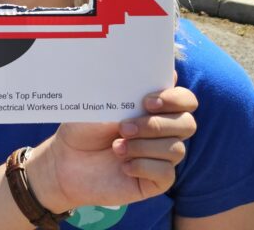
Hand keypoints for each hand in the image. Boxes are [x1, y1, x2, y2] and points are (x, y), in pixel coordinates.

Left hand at [28, 84, 197, 212]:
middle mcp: (163, 130)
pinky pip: (166, 172)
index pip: (185, 99)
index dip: (175, 99)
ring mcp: (161, 156)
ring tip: (116, 147)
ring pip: (176, 149)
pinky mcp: (157, 180)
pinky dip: (143, 166)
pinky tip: (124, 166)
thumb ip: (124, 91)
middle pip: (188, 124)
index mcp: (153, 107)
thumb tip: (155, 73)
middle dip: (156, 125)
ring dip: (143, 146)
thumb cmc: (83, 128)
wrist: (66, 162)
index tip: (148, 102)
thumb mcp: (99, 105)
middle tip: (124, 127)